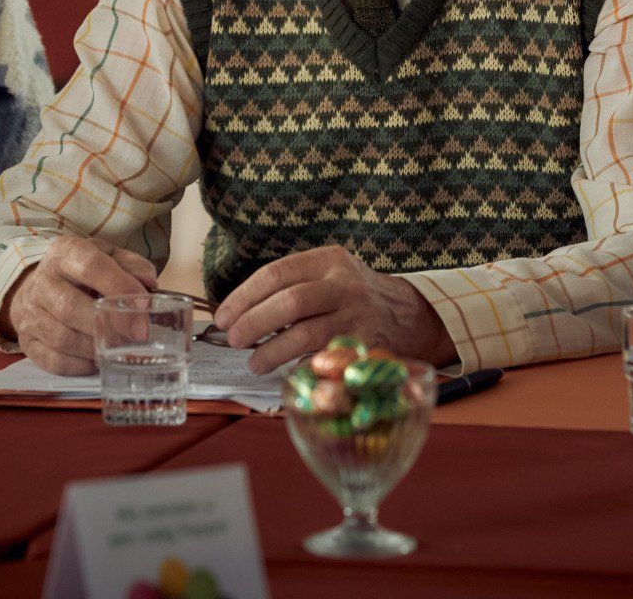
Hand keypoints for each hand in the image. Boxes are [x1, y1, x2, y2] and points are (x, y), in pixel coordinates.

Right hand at [0, 237, 157, 374]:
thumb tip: (148, 286)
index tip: (144, 307)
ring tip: (121, 349)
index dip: (119, 287)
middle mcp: (42, 280)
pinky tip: (98, 359)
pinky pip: (54, 361)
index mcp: (65, 253)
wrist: (42, 285)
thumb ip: (133, 267)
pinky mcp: (26, 342)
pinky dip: (81, 366)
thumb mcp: (110, 257)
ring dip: (96, 348)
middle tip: (137, 337)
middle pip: (69, 307)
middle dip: (108, 325)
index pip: (91, 267)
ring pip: (62, 338)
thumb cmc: (85, 272)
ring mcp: (29, 313)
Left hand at [210, 245, 455, 374]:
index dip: (243, 297)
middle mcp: (344, 284)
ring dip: (272, 351)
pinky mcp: (365, 345)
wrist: (409, 314)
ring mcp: (357, 316)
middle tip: (233, 340)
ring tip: (255, 362)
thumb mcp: (328, 273)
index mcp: (328, 260)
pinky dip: (301, 368)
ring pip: (306, 334)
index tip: (223, 316)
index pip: (276, 274)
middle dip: (254, 323)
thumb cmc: (352, 296)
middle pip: (289, 302)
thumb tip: (237, 312)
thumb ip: (291, 285)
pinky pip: (326, 360)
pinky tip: (287, 373)